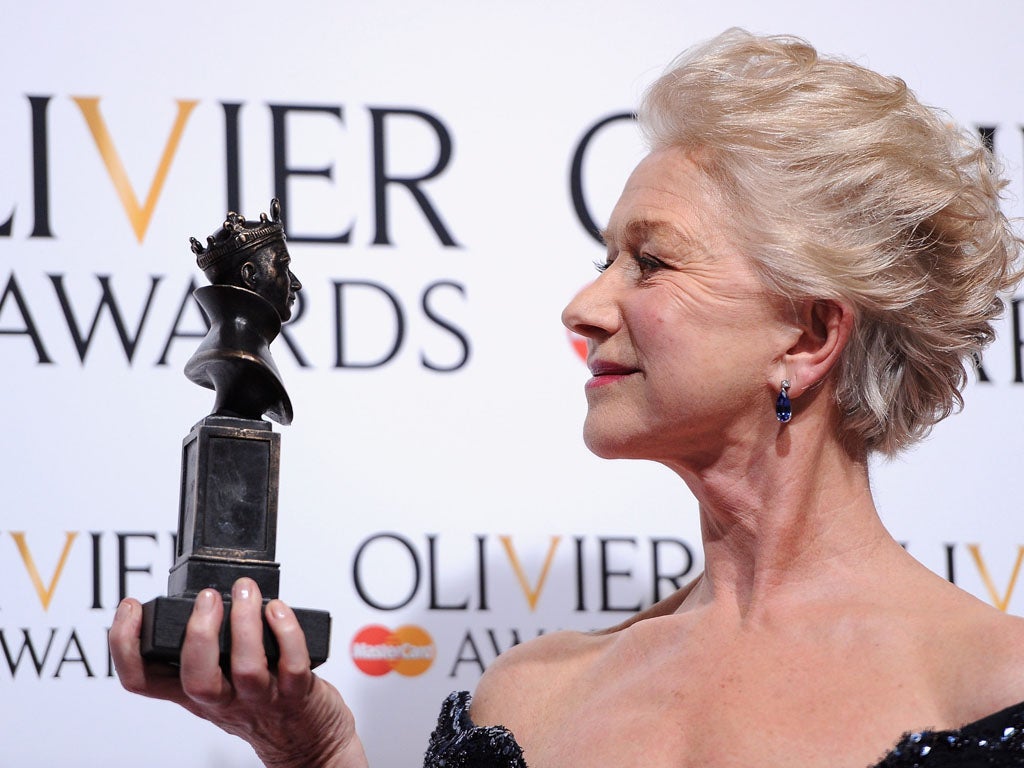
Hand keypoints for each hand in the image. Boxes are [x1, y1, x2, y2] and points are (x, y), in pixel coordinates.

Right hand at [109, 578, 368, 767]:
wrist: (306, 740)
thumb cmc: (261, 704)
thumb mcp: (218, 681)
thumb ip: (204, 648)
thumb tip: (195, 594)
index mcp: (192, 692)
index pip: (141, 680)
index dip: (126, 646)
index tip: (131, 607)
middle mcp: (222, 698)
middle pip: (196, 678)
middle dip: (198, 633)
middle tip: (207, 598)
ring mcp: (260, 697)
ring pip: (246, 668)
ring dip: (245, 623)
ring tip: (246, 591)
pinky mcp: (298, 693)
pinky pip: (293, 663)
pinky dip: (287, 633)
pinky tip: (279, 610)